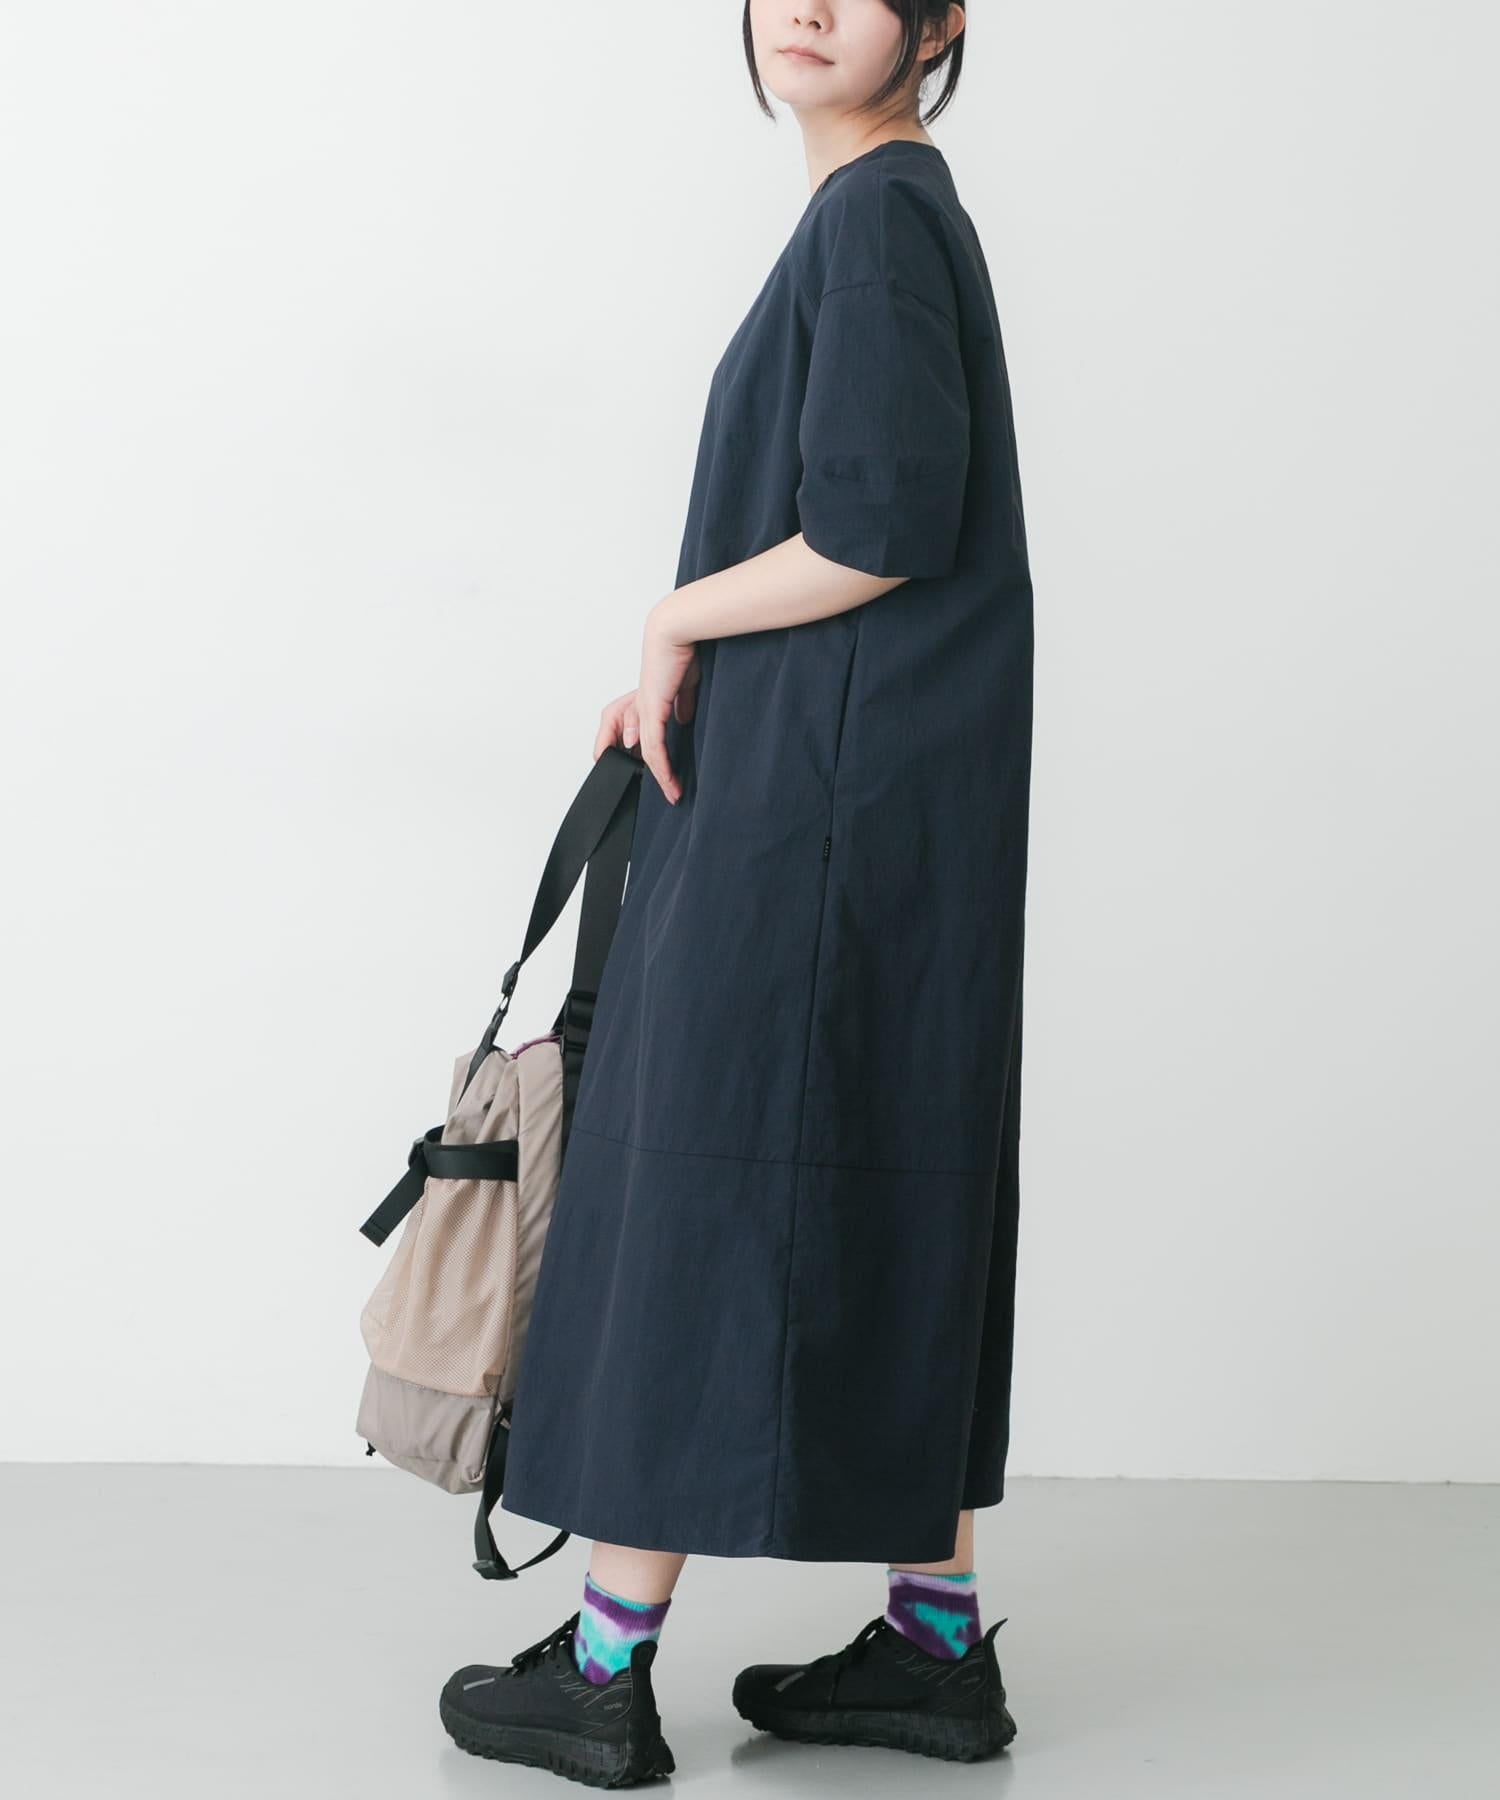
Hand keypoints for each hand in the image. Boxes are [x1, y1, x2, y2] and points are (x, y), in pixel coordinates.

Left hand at [603, 603, 698, 805]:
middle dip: (626, 763)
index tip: (646, 766)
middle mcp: (638, 703)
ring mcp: (643, 707)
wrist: (679, 630)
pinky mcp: (652, 709)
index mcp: (644, 695)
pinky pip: (653, 745)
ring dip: (657, 775)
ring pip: (639, 748)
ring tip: (670, 792)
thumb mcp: (685, 682)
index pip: (622, 722)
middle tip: (651, 784)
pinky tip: (669, 780)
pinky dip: (661, 766)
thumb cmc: (683, 649)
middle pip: (614, 735)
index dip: (625, 742)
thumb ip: (681, 703)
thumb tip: (681, 719)